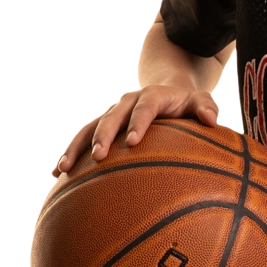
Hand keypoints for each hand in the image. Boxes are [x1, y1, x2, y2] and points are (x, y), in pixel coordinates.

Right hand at [52, 83, 220, 175]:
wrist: (167, 92)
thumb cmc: (188, 105)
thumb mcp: (201, 102)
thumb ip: (207, 107)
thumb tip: (210, 119)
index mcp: (153, 96)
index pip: (145, 107)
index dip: (138, 123)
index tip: (133, 142)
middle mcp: (128, 102)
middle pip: (112, 116)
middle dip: (103, 135)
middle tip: (98, 156)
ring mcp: (113, 113)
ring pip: (90, 126)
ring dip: (76, 146)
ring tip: (64, 167)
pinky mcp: (102, 125)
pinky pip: (83, 137)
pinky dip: (70, 152)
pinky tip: (56, 173)